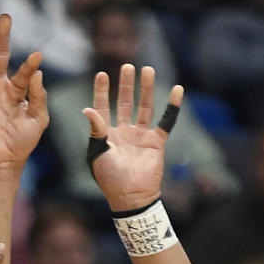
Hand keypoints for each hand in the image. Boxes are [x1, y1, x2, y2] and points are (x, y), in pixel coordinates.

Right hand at [0, 16, 47, 171]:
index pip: (23, 72)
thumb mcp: (38, 119)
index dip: (30, 65)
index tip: (38, 55)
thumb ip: (39, 96)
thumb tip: (38, 73)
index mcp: (16, 91)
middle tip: (5, 17)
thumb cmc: (22, 142)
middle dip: (2, 38)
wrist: (2, 160)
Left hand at [84, 64, 182, 214]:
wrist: (130, 196)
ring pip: (144, 107)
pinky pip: (166, 121)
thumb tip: (87, 108)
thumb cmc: (109, 178)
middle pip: (125, 102)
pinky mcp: (156, 142)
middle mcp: (124, 132)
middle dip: (126, 85)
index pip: (103, 107)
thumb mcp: (97, 153)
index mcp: (106, 135)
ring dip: (146, 89)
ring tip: (147, 69)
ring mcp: (141, 136)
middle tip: (127, 66)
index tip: (102, 74)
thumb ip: (96, 129)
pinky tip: (176, 89)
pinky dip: (172, 106)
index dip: (102, 91)